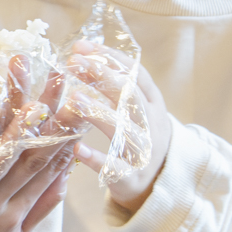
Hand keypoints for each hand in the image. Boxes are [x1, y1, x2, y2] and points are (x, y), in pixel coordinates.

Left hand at [0, 111, 78, 231]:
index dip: (64, 142)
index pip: (44, 173)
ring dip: (9, 134)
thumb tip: (65, 181)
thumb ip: (36, 209)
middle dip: (47, 129)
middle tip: (66, 93)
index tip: (82, 109)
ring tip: (28, 105)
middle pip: (25, 164)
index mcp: (11, 216)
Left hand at [63, 41, 173, 211]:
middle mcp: (151, 125)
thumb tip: (86, 53)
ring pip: (124, 129)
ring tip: (74, 99)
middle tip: (73, 63)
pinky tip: (77, 148)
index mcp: (152, 104)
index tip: (82, 46)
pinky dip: (96, 158)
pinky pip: (114, 167)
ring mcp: (143, 151)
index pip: (135, 74)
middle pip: (130, 96)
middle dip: (102, 76)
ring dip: (99, 113)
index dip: (110, 58)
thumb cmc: (138, 137)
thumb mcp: (136, 110)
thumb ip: (118, 86)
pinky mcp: (131, 177)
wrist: (159, 184)